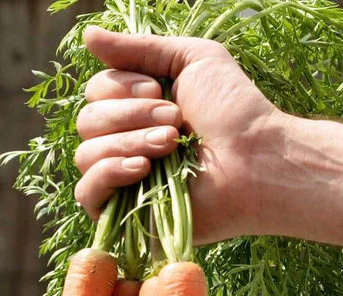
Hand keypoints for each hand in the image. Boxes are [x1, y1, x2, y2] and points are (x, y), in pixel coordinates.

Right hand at [75, 26, 282, 243]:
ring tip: (171, 145)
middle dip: (130, 115)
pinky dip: (108, 174)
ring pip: (86, 155)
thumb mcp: (191, 60)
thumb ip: (139, 48)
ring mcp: (125, 180)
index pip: (95, 93)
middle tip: (176, 121)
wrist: (256, 162)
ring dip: (129, 142)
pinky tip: (143, 169)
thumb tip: (88, 34)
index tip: (161, 91)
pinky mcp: (127, 214)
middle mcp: (126, 142)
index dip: (119, 87)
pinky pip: (87, 193)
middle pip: (88, 122)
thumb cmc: (233, 111)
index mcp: (138, 110)